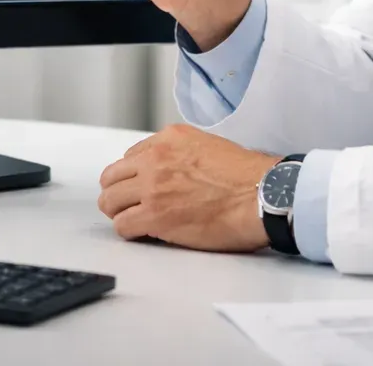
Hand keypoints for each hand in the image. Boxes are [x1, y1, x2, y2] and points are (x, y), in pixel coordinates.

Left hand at [97, 125, 278, 251]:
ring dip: (119, 212)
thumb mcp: (209, 146)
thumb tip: (173, 171)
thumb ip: (182, 154)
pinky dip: (129, 231)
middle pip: (112, 177)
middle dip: (118, 192)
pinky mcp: (155, 215)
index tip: (141, 188)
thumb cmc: (248, 178)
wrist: (262, 196)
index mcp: (170, 139)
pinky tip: (143, 234)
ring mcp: (152, 187)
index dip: (135, 176)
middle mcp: (156, 158)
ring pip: (109, 201)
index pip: (131, 156)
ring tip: (134, 221)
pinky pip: (122, 225)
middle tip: (129, 206)